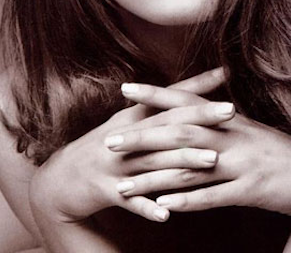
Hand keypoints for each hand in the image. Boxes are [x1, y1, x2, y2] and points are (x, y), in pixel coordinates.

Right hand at [28, 68, 231, 225]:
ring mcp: (114, 164)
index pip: (167, 97)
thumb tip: (186, 93)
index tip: (225, 74)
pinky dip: (146, 208)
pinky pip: (129, 201)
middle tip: (230, 112)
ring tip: (212, 161)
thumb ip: (153, 110)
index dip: (195, 86)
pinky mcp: (104, 191)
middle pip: (166, 125)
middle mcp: (124, 137)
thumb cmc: (99, 148)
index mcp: (131, 119)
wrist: (60, 179)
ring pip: (154, 162)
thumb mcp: (124, 125)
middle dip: (199, 118)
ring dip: (183, 161)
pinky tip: (166, 215)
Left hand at [107, 83, 290, 222]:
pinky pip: (215, 196)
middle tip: (109, 141)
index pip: (185, 101)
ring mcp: (241, 163)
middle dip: (142, 137)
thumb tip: (192, 107)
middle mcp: (231, 136)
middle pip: (179, 134)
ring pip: (189, 169)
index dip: (155, 94)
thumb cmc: (277, 151)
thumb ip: (218, 119)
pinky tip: (165, 207)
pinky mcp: (251, 189)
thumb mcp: (247, 129)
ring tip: (123, 186)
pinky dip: (189, 201)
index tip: (124, 89)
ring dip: (154, 178)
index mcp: (229, 119)